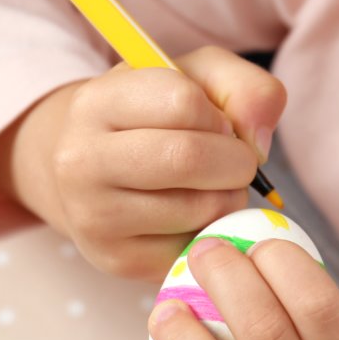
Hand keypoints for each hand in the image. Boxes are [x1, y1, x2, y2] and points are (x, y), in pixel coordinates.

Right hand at [0, 48, 285, 281]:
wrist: (92, 174)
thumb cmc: (153, 119)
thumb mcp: (195, 80)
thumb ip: (245, 88)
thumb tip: (257, 143)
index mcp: (96, 102)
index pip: (183, 102)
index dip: (218, 115)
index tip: (217, 125)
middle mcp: (82, 160)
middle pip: (190, 158)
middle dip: (235, 161)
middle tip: (234, 162)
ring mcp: (94, 215)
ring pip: (200, 209)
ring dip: (229, 198)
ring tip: (212, 187)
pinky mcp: (118, 259)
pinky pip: (195, 246)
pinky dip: (212, 230)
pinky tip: (195, 215)